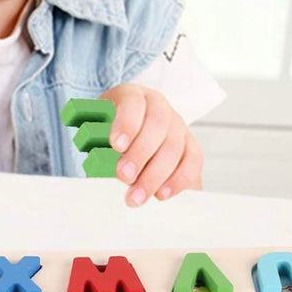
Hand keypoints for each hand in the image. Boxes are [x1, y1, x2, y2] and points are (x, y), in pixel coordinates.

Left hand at [99, 84, 202, 206]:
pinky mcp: (191, 144)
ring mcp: (177, 124)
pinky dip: (177, 180)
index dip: (126, 123)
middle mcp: (158, 105)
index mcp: (131, 95)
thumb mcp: (98, 132)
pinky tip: (161, 194)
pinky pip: (192, 161)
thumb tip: (99, 168)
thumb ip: (99, 145)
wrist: (132, 138)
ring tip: (137, 196)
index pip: (133, 103)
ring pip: (174, 147)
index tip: (116, 146)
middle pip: (157, 125)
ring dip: (155, 175)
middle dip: (140, 154)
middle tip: (124, 176)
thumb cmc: (110, 135)